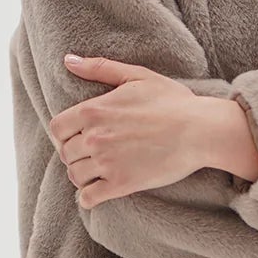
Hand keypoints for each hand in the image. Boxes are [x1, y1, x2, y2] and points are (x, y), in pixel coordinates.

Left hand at [49, 54, 211, 207]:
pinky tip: (98, 192)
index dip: (64, 135)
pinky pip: (89, 198)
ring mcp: (107, 162)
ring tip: (97, 172)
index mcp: (93, 110)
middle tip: (92, 156)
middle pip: (65, 154)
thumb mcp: (137, 76)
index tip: (77, 138)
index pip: (56, 128)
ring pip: (75, 176)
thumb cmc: (172, 101)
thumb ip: (99, 68)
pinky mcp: (122, 184)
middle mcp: (95, 137)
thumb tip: (68, 60)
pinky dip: (89, 198)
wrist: (200, 130)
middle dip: (75, 155)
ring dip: (83, 176)